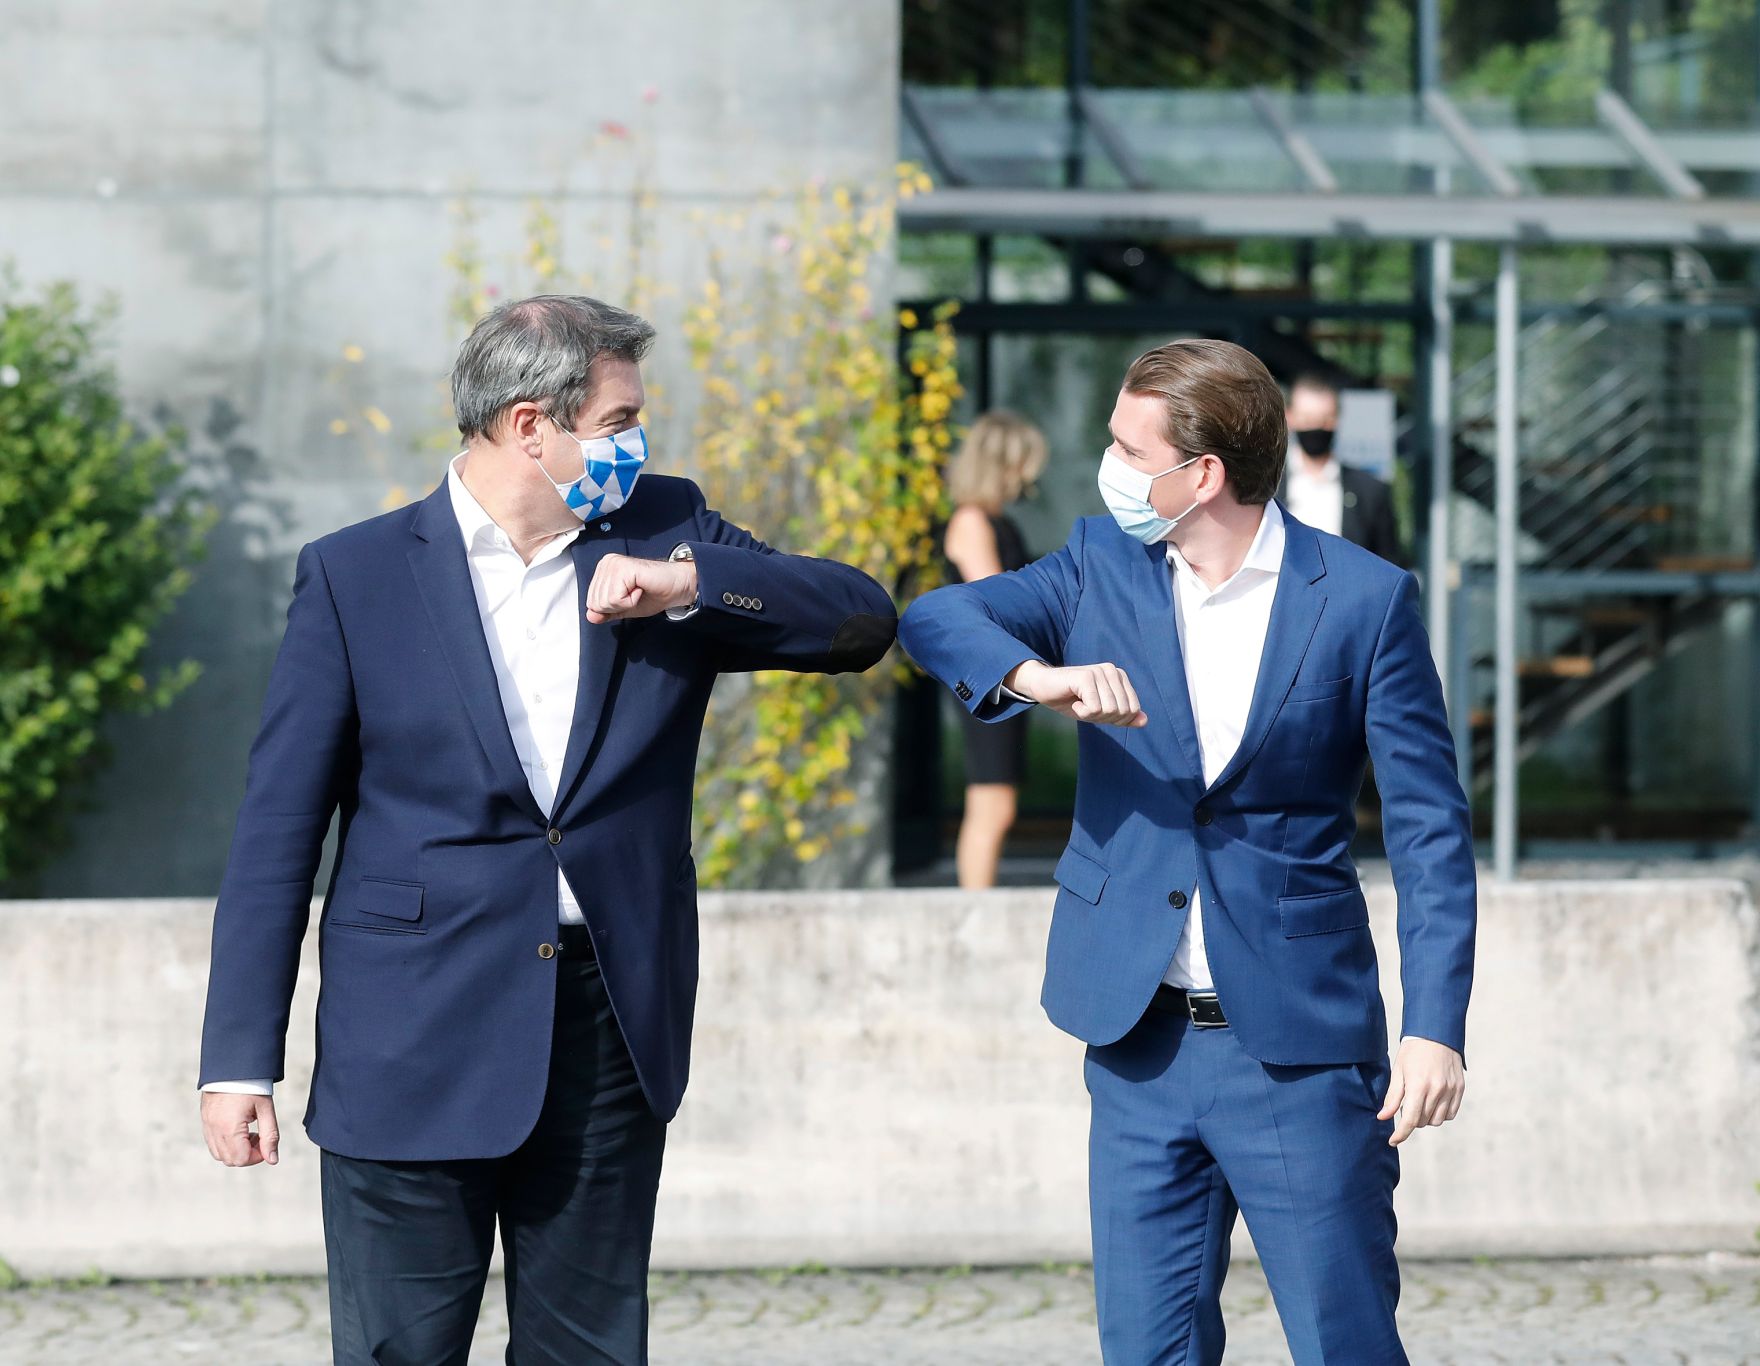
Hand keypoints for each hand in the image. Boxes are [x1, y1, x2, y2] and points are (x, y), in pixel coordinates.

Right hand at [201, 1092, 279, 1167]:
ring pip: (219, 1155)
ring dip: (236, 1151)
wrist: (232, 1066)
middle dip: (247, 1154)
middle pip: (230, 1160)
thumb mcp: (266, 1109)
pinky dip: (226, 1144)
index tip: (266, 1143)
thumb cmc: (252, 1086)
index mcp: (230, 1127)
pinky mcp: (205, 1121)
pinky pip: (213, 1144)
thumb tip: (273, 1160)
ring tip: (249, 1132)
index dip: (257, 1156)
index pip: (241, 1159)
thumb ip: (270, 1136)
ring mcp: (207, 1126)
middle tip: (259, 1136)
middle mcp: (214, 1130)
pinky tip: (238, 1129)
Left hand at [585, 553, 696, 623]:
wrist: (676, 587)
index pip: (591, 602)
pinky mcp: (623, 568)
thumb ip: (606, 612)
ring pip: (605, 602)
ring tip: (638, 591)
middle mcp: (606, 563)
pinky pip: (616, 598)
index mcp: (603, 570)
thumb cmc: (654, 594)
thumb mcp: (624, 608)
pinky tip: (640, 589)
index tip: (629, 597)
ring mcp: (614, 564)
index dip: (612, 609)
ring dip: (626, 603)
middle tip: (635, 594)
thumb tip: (590, 616)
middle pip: (596, 603)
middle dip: (619, 606)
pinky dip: (631, 601)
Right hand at [1006, 660, 1146, 727]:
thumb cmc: (1072, 699)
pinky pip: (1094, 708)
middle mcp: (1112, 671)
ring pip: (1109, 711)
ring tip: (1079, 703)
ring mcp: (1099, 671)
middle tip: (1086, 707)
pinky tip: (1074, 701)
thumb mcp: (1100, 712)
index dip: (1115, 720)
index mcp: (1120, 677)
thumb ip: (1123, 716)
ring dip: (1091, 715)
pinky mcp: (1086, 676)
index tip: (1096, 710)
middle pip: (1122, 712)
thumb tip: (1145, 721)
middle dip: (1102, 718)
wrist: (1043, 688)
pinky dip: (1082, 712)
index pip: (1133, 710)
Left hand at [1378, 1037, 1464, 1145]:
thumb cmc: (1412, 1051)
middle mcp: (1437, 1090)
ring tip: (1420, 1102)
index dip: (1401, 1134)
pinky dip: (1441, 1113)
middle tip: (1407, 1105)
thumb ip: (1392, 1097)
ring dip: (1427, 1118)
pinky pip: (1451, 1113)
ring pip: (1438, 1120)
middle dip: (1412, 1119)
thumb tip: (1383, 1117)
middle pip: (1423, 1121)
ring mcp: (1450, 1090)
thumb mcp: (1398, 1071)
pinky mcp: (1459, 1089)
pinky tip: (1433, 1102)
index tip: (1393, 1141)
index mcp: (1418, 1085)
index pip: (1410, 1119)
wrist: (1436, 1033)